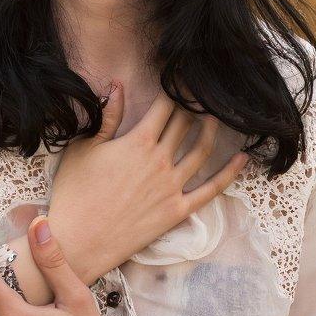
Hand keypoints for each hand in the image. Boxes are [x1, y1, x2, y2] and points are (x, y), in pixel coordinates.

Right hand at [48, 81, 247, 283]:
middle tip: (200, 91)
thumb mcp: (84, 147)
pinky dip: (229, 173)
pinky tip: (241, 159)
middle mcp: (160, 160)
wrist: (78, 240)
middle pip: (185, 123)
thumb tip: (117, 86)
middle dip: (194, 104)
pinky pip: (211, 189)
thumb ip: (107, 116)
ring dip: (211, 129)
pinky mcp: (177, 210)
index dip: (175, 87)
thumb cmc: (74, 192)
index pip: (165, 105)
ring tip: (217, 114)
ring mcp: (172, 186)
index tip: (181, 76)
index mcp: (138, 141)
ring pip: (201, 149)